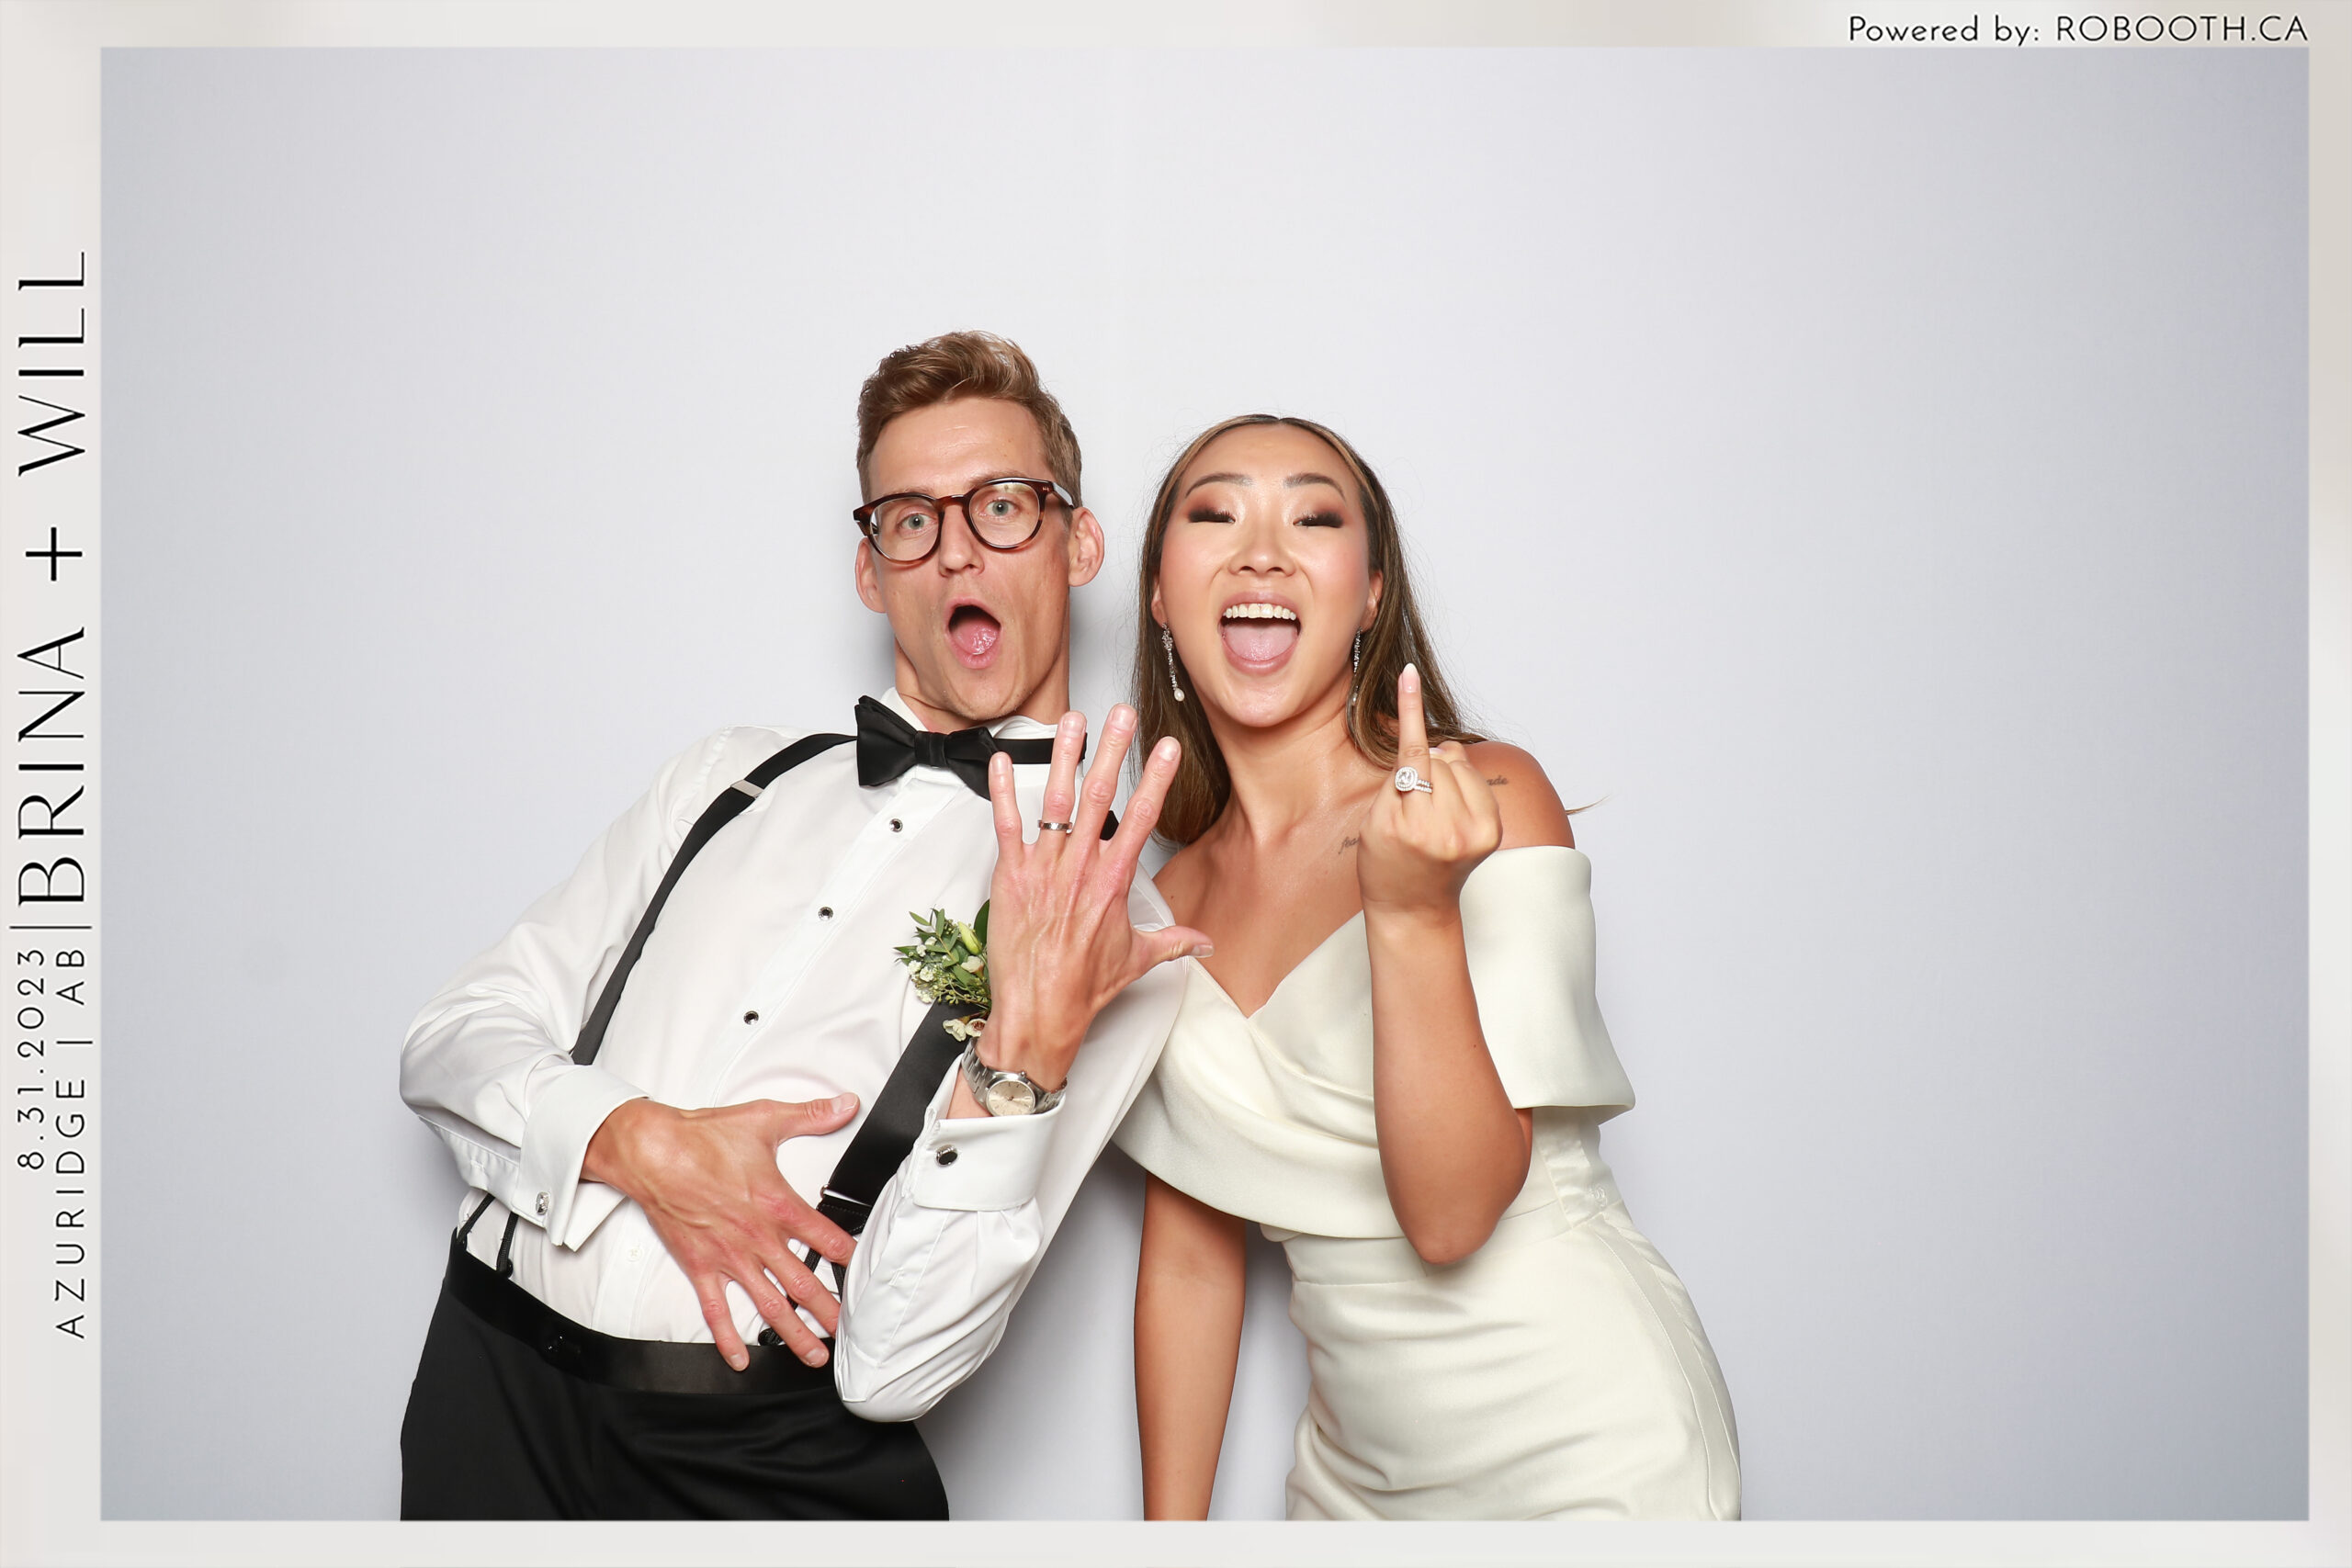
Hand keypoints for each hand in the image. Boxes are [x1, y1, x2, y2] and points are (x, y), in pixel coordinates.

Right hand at [581, 1094, 859, 1370]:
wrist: (652, 1152)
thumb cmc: (704, 1138)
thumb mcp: (765, 1119)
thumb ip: (811, 1115)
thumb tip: (846, 1103)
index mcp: (777, 1204)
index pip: (825, 1237)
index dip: (848, 1256)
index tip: (863, 1271)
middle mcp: (757, 1238)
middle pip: (802, 1283)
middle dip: (827, 1311)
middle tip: (847, 1331)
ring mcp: (728, 1258)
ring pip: (768, 1305)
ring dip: (792, 1334)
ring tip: (813, 1355)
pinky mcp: (699, 1267)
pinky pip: (716, 1310)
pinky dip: (728, 1338)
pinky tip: (740, 1359)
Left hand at [977, 706, 1211, 1090]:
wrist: (1039, 1012)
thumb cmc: (1083, 988)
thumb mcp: (1136, 961)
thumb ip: (1173, 943)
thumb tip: (1205, 944)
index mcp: (1113, 882)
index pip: (1143, 818)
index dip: (1157, 778)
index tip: (1167, 747)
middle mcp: (1080, 868)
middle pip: (1099, 796)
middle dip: (1111, 750)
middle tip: (1120, 714)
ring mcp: (1043, 868)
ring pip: (1055, 801)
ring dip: (1063, 756)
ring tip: (1071, 720)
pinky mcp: (1010, 876)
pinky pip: (1005, 825)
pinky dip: (1003, 791)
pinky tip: (1002, 761)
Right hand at [1355, 664, 1501, 918]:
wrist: (1412, 906)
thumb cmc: (1386, 861)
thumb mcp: (1376, 819)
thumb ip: (1402, 778)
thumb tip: (1443, 746)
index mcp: (1406, 825)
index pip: (1411, 755)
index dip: (1409, 711)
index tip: (1410, 675)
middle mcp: (1444, 830)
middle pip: (1439, 758)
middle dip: (1425, 766)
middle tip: (1414, 801)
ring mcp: (1473, 834)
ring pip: (1460, 766)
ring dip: (1446, 774)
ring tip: (1434, 808)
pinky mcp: (1491, 834)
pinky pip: (1478, 783)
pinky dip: (1464, 785)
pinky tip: (1452, 809)